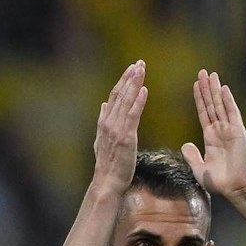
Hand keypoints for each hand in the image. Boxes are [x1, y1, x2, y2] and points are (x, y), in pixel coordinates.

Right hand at [93, 61, 146, 192]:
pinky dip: (138, 102)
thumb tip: (103, 105)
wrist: (107, 182)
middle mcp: (108, 123)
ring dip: (134, 84)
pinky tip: (144, 90)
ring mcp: (116, 130)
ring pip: (125, 102)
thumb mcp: (102, 140)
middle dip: (130, 77)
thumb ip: (104, 121)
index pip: (114, 97)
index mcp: (104, 123)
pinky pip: (133, 116)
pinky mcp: (126, 138)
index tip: (131, 68)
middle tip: (139, 63)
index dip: (123, 81)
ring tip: (141, 69)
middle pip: (120, 95)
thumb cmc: (108, 165)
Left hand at [182, 69, 245, 202]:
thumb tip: (185, 144)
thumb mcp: (199, 168)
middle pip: (212, 105)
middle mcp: (220, 130)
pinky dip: (228, 100)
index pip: (203, 113)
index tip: (196, 85)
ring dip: (215, 89)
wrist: (235, 187)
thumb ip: (192, 156)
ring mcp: (230, 129)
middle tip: (202, 72)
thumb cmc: (219, 182)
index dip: (199, 99)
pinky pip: (232, 113)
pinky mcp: (238, 132)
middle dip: (207, 88)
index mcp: (210, 138)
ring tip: (210, 74)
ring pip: (220, 105)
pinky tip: (223, 88)